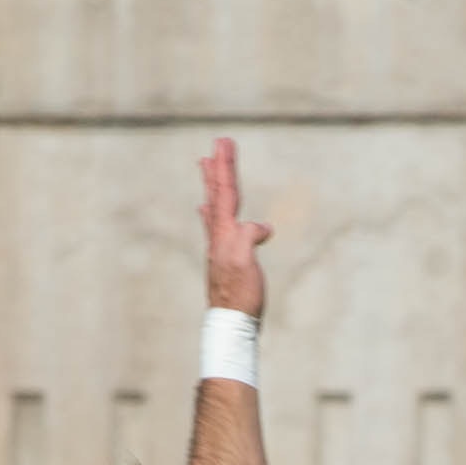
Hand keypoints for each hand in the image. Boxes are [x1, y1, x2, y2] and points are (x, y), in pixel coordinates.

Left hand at [200, 136, 271, 316]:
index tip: (223, 143)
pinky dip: (212, 210)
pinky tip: (207, 209)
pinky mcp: (224, 257)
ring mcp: (219, 245)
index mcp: (224, 231)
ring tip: (204, 166)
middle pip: (217, 195)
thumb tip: (261, 227)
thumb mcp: (245, 261)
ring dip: (211, 185)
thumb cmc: (241, 293)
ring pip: (213, 206)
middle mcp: (218, 235)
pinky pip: (216, 224)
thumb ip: (248, 237)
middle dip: (217, 169)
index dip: (225, 167)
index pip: (225, 192)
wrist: (231, 321)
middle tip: (215, 146)